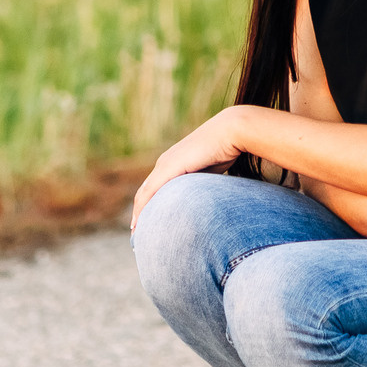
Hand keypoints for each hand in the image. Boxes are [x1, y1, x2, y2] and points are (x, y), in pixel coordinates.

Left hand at [130, 107, 251, 227]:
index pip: (154, 188)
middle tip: (136, 234)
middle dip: (140, 213)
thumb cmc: (227, 150)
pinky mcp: (168, 168)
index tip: (146, 224)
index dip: (148, 206)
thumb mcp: (211, 172)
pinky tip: (140, 223)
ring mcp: (165, 164)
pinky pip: (150, 192)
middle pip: (145, 192)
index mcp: (173, 163)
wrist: (230, 132)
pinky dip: (143, 208)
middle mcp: (165, 163)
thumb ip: (204, 185)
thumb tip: (210, 201)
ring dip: (138, 214)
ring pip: (144, 194)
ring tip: (136, 234)